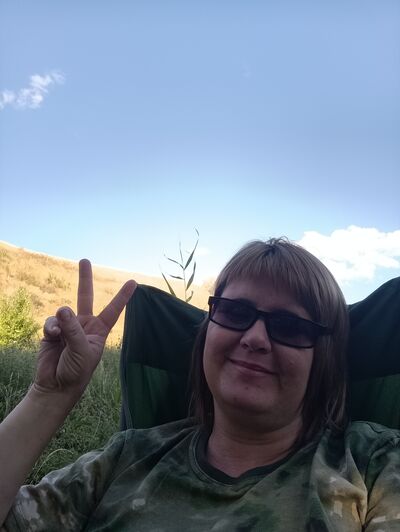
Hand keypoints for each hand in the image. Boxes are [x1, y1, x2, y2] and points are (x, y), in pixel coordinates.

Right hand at [33, 259, 135, 397]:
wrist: (55, 385)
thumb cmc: (76, 371)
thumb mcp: (81, 351)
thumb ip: (73, 329)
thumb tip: (62, 309)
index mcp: (99, 330)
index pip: (113, 309)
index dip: (123, 296)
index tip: (134, 281)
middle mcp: (84, 325)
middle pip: (85, 296)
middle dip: (84, 278)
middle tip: (84, 260)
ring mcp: (68, 326)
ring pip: (63, 312)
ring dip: (61, 322)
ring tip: (60, 336)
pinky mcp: (52, 330)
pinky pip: (51, 320)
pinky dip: (50, 327)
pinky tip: (51, 336)